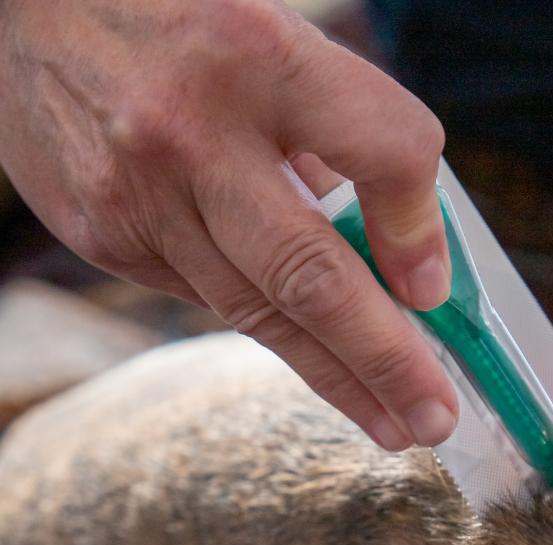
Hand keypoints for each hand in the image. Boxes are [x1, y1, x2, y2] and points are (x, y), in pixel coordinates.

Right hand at [0, 0, 456, 449]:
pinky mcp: (103, 234)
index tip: (438, 295)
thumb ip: (348, 136)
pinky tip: (312, 350)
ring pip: (257, 311)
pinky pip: (209, 297)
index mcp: (261, 57)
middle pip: (311, 273)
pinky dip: (269, 323)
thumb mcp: (283, 45)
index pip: (383, 150)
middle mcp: (192, 132)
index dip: (422, 230)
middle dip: (383, 361)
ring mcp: (138, 193)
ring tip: (392, 421)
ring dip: (336, 376)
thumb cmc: (186, 25)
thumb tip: (408, 258)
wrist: (30, 8)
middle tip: (433, 419)